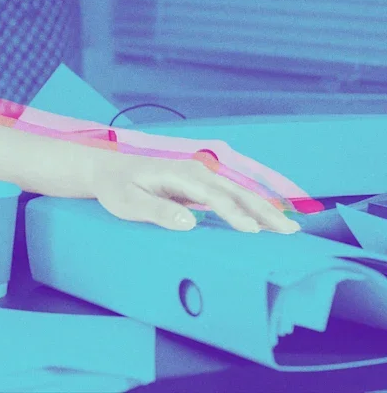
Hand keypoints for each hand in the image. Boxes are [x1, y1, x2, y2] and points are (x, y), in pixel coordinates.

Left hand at [90, 154, 301, 233]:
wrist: (108, 168)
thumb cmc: (116, 187)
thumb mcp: (127, 202)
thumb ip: (156, 210)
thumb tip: (188, 222)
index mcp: (180, 173)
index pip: (214, 195)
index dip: (234, 213)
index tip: (252, 230)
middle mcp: (196, 170)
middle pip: (236, 191)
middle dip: (264, 210)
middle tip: (290, 231)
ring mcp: (201, 174)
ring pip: (238, 191)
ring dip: (264, 208)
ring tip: (289, 227)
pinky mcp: (201, 183)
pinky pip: (231, 194)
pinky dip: (251, 205)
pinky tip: (266, 220)